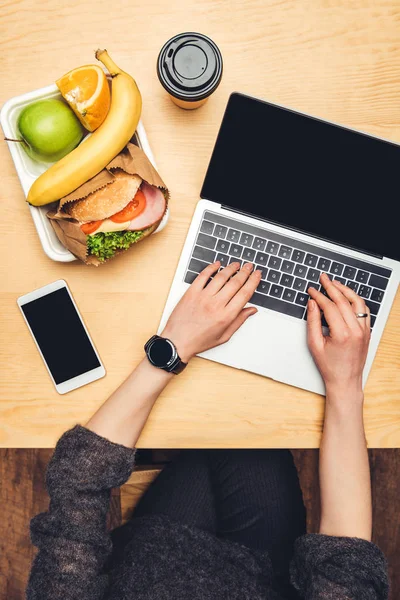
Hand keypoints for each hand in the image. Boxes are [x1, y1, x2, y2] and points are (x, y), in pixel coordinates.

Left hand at [162, 261, 261, 361]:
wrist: (177, 341)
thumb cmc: (199, 341)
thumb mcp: (224, 336)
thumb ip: (239, 321)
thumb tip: (251, 310)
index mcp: (226, 316)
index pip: (245, 293)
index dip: (253, 281)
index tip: (257, 275)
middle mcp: (216, 304)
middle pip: (235, 283)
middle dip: (245, 272)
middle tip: (249, 266)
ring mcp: (203, 297)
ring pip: (221, 277)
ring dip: (231, 268)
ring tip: (236, 264)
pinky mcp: (191, 292)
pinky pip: (203, 276)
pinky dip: (211, 268)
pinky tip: (217, 264)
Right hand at [307, 273, 370, 398]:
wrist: (345, 380)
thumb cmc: (329, 366)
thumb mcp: (314, 344)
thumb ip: (312, 321)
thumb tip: (312, 304)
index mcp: (342, 334)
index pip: (330, 307)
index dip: (319, 296)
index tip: (311, 290)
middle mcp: (356, 330)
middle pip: (343, 300)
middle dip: (331, 287)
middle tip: (323, 278)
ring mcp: (364, 330)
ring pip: (357, 302)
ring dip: (346, 290)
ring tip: (335, 283)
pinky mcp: (367, 332)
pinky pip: (364, 310)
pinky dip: (355, 300)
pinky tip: (347, 296)